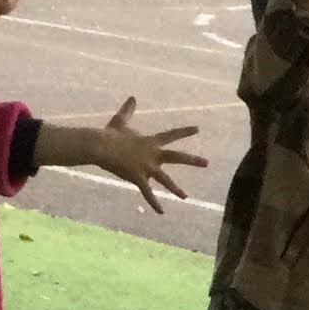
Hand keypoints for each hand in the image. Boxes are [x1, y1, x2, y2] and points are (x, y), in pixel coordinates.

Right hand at [97, 97, 206, 213]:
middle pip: (177, 157)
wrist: (100, 146)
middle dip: (193, 160)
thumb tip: (132, 97)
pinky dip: (154, 203)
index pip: (171, 135)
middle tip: (207, 163)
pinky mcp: (138, 177)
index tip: (198, 129)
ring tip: (186, 197)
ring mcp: (147, 167)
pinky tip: (161, 212)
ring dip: (176, 189)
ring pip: (165, 180)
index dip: (184, 131)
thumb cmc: (109, 134)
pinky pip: (148, 193)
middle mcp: (153, 154)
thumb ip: (128, 110)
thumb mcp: (120, 121)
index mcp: (151, 142)